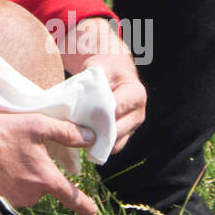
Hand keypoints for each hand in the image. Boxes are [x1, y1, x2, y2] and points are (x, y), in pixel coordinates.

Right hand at [0, 103, 99, 214]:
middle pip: (44, 190)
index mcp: (45, 179)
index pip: (74, 199)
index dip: (86, 207)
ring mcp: (12, 202)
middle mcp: (32, 195)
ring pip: (26, 193)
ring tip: (5, 159)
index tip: (92, 213)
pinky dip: (5, 185)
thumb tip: (91, 137)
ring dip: (21, 180)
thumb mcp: (37, 125)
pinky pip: (7, 196)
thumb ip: (67, 132)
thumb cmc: (2, 131)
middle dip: (38, 176)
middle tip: (22, 155)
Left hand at [58, 16, 145, 151]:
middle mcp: (139, 113)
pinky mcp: (126, 136)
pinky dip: (98, 145)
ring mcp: (133, 126)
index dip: (98, 114)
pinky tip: (84, 136)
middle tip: (75, 127)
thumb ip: (93, 82)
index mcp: (136, 93)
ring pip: (115, 143)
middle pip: (117, 130)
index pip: (117, 109)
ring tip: (78, 132)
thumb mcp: (99, 68)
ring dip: (96, 140)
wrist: (114, 74)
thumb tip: (81, 102)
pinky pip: (112, 147)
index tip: (80, 114)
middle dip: (95, 130)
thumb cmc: (105, 69)